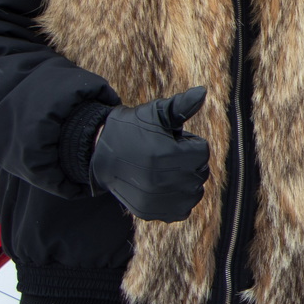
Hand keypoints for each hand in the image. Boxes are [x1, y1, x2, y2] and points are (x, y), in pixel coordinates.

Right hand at [91, 87, 210, 221]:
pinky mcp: (150, 212)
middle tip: (166, 156)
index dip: (188, 143)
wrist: (100, 153)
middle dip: (188, 162)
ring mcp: (155, 199)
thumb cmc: (132, 129)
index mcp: (165, 153)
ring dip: (186, 181)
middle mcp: (161, 180)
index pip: (201, 151)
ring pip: (194, 193)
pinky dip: (178, 200)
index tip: (171, 141)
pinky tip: (164, 187)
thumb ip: (182, 105)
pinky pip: (182, 210)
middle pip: (200, 172)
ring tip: (165, 170)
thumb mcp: (155, 113)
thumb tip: (202, 91)